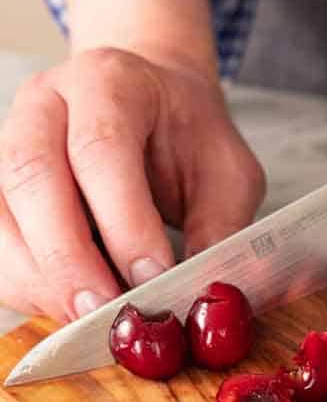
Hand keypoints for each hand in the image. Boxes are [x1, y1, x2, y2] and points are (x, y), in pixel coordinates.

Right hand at [0, 48, 264, 321]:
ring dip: (40, 276)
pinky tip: (65, 306)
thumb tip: (205, 294)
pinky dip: (25, 281)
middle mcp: (46, 104)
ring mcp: (9, 140)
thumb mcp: (228, 172)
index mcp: (110, 84)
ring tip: (89, 318)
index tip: (153, 276)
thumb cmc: (191, 137)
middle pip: (33, 177)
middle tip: (105, 310)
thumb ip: (220, 227)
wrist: (156, 103)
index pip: (102, 149)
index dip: (124, 220)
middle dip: (68, 256)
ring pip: (0, 212)